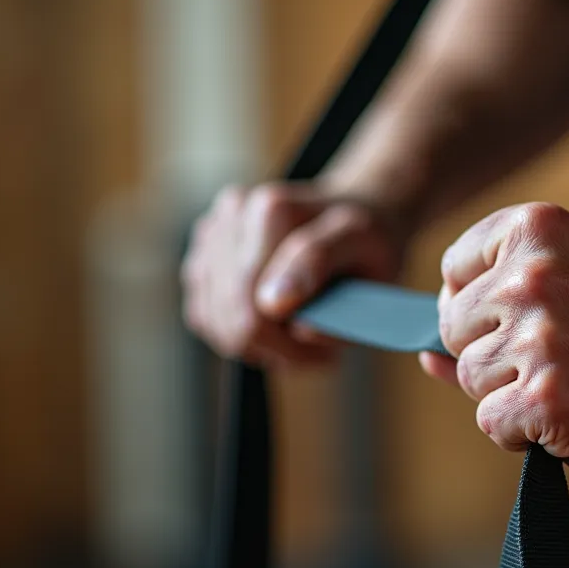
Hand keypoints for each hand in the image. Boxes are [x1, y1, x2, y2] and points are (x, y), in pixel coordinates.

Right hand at [182, 182, 410, 367]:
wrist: (354, 211)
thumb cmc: (365, 237)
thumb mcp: (366, 247)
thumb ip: (320, 267)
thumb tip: (274, 307)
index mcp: (273, 212)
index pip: (255, 312)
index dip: (290, 349)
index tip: (328, 357)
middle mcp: (233, 214)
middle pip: (231, 320)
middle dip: (275, 348)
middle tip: (317, 354)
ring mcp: (212, 233)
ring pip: (213, 320)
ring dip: (257, 342)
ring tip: (300, 335)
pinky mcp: (202, 253)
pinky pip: (204, 314)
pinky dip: (236, 330)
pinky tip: (275, 323)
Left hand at [420, 202, 568, 475]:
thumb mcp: (567, 277)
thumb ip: (489, 306)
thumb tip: (419, 355)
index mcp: (532, 229)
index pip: (452, 275)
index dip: (484, 308)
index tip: (533, 315)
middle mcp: (529, 277)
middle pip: (455, 332)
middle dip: (496, 352)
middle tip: (564, 351)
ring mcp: (537, 338)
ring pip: (472, 380)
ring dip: (512, 393)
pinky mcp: (545, 396)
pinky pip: (493, 422)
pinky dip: (526, 431)